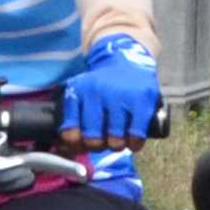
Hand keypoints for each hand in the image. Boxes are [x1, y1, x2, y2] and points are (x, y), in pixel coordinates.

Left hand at [59, 30, 162, 146]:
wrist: (129, 61)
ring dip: (117, 145)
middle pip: (93, 139)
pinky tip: (133, 141)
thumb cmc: (103, 85)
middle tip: (104, 142)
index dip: (76, 144)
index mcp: (78, 92)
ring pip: (115, 139)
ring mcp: (119, 96)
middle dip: (98, 146)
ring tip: (119, 140)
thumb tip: (68, 148)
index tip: (83, 144)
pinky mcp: (141, 100)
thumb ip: (73, 116)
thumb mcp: (82, 93)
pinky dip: (134, 143)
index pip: (71, 131)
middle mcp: (96, 92)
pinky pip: (136, 134)